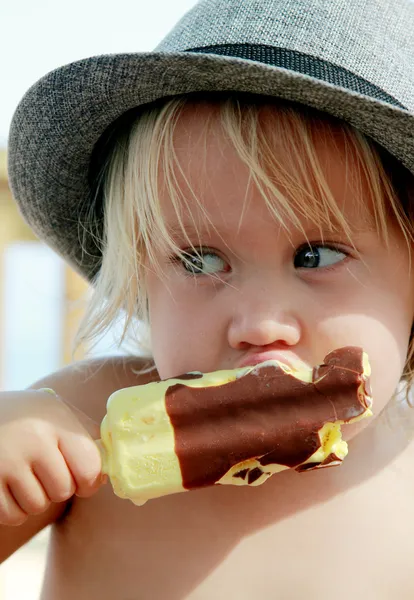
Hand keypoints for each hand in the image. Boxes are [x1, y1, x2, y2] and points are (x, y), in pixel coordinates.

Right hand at [0, 389, 104, 525]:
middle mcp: (32, 439)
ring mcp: (7, 461)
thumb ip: (84, 435)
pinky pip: (13, 515)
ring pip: (37, 505)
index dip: (90, 482)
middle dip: (58, 487)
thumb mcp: (55, 413)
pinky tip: (9, 487)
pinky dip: (15, 509)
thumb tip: (108, 471)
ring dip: (35, 498)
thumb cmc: (27, 417)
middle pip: (63, 490)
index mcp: (56, 420)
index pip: (89, 467)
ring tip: (25, 476)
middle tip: (46, 472)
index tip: (83, 480)